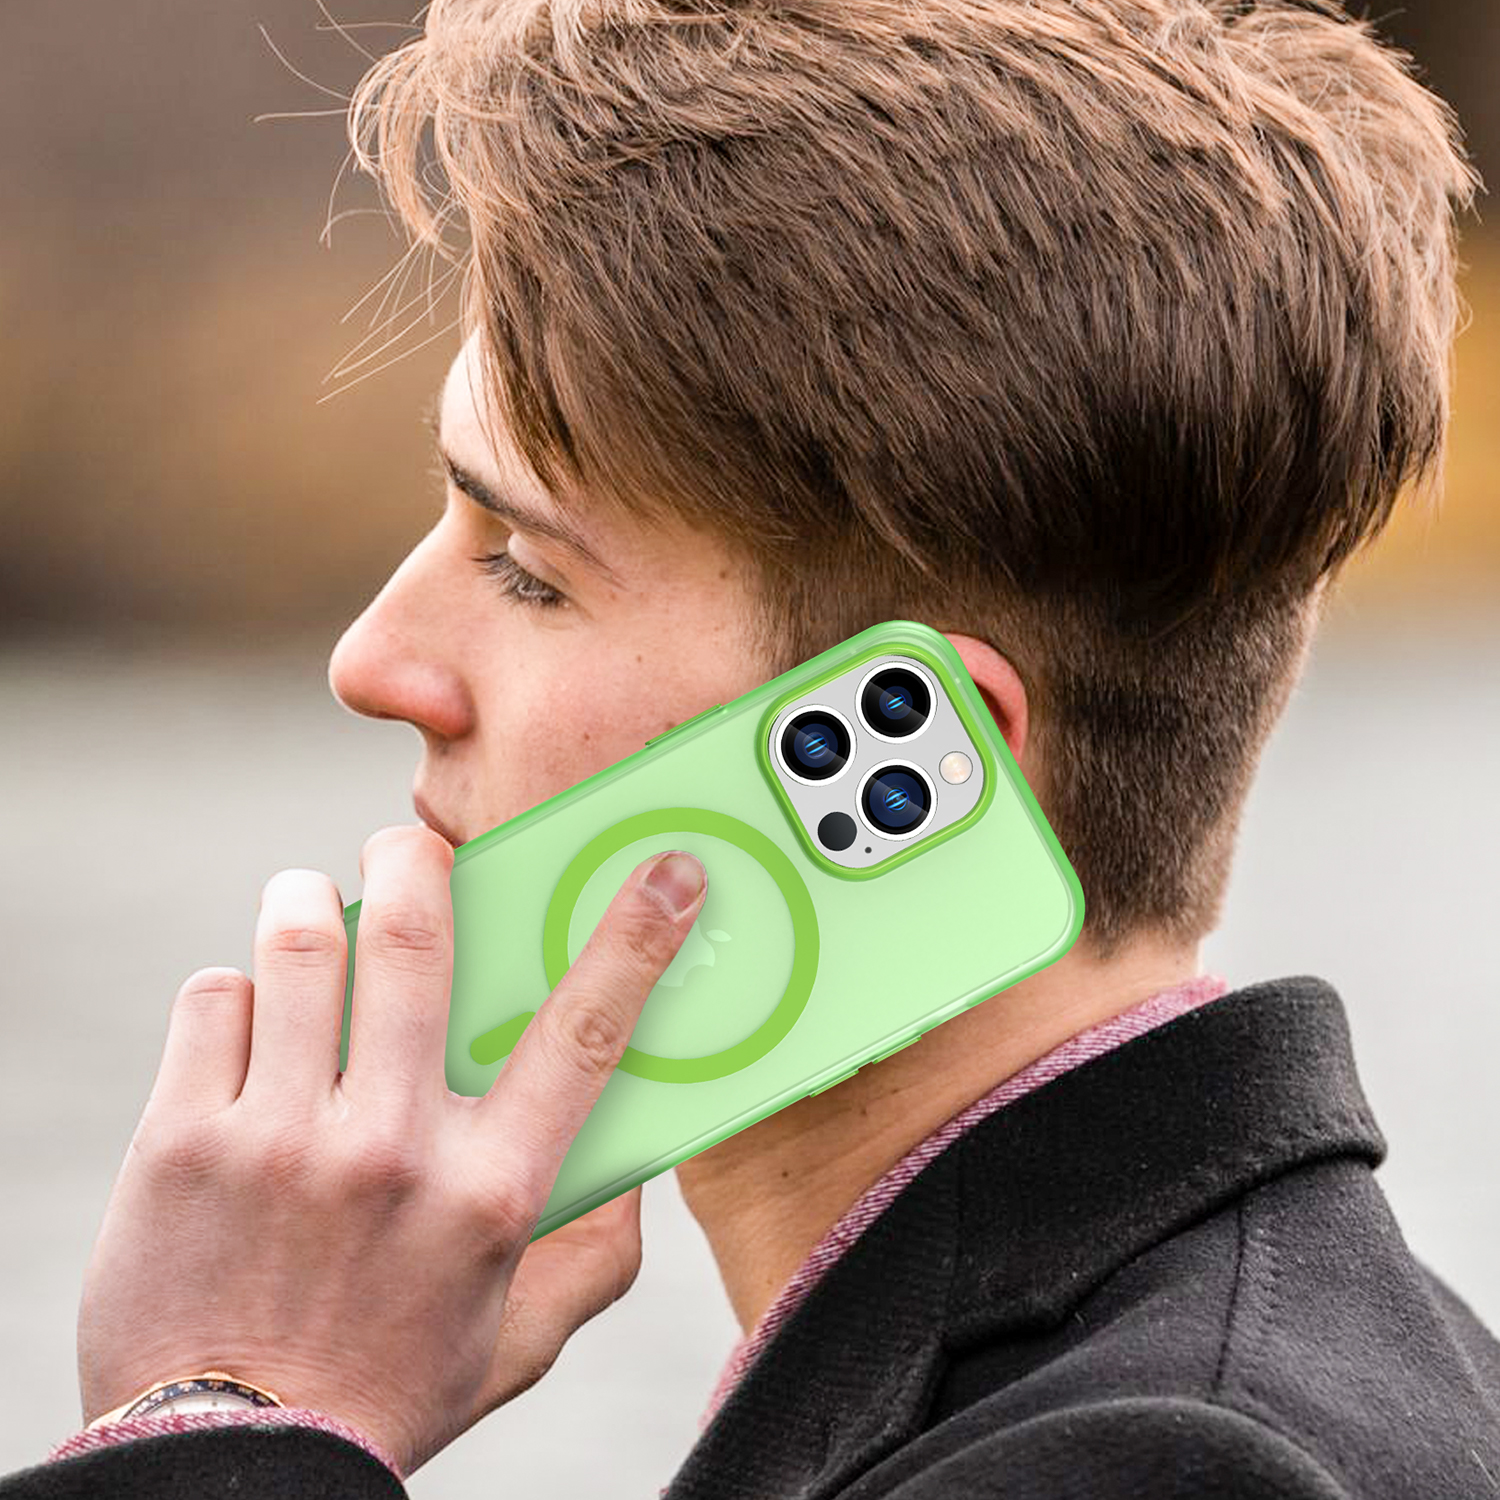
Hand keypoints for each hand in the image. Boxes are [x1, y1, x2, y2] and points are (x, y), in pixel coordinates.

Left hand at [76, 825, 707, 1475]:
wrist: (232, 1464)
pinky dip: (237, 988)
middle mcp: (392, 1150)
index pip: (584, 1034)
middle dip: (415, 860)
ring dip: (310, 901)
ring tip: (311, 907)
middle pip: (416, 941)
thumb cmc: (386, 1388)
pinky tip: (247, 1022)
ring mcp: (281, 1141)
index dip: (637, 938)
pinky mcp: (182, 1143)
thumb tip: (635, 1159)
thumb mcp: (520, 1334)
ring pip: (302, 945)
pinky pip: (216, 999)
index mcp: (490, 1191)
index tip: (669, 870)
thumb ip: (595, 1252)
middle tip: (408, 845)